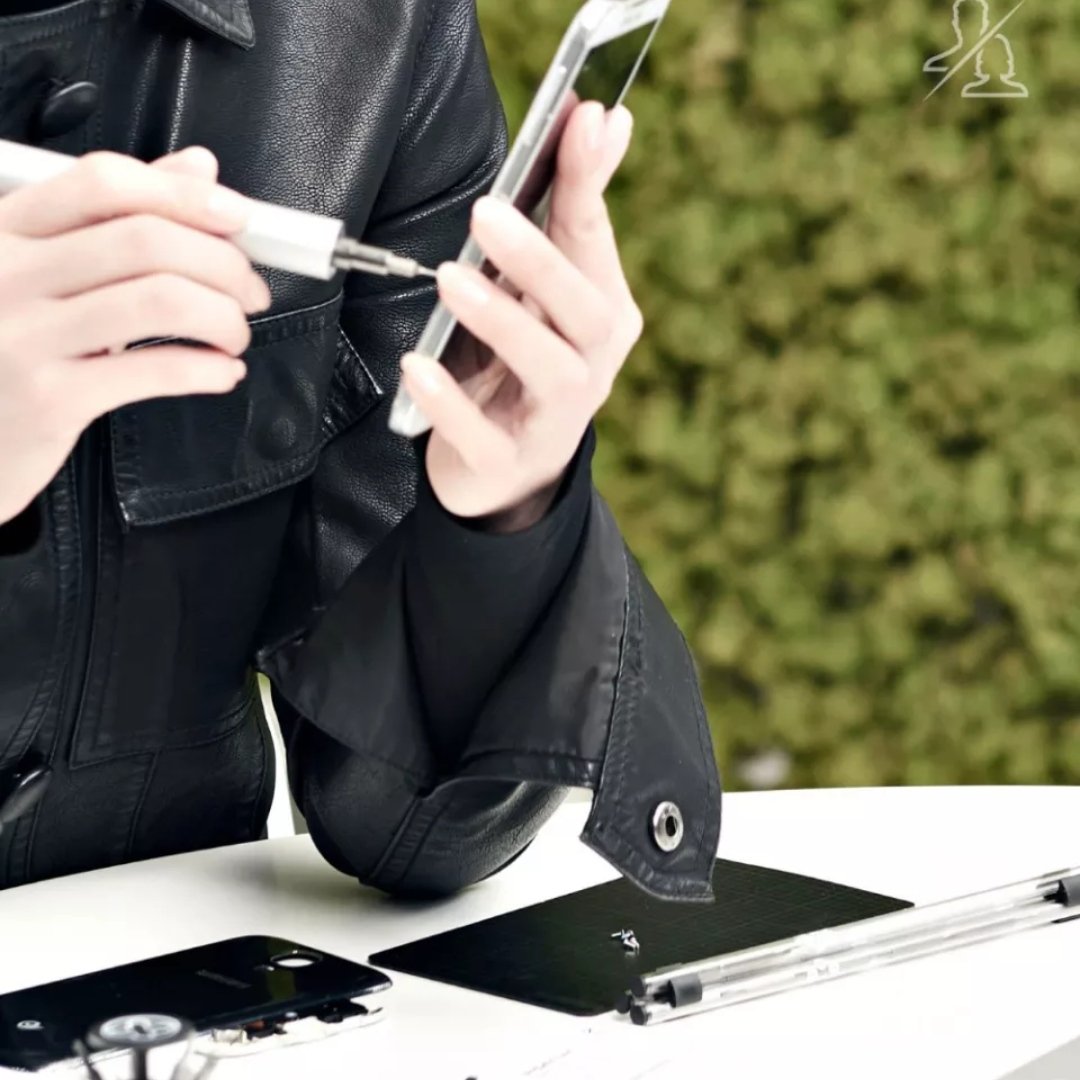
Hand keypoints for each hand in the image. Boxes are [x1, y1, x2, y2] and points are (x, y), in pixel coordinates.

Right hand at [0, 147, 268, 526]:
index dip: (184, 195)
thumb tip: (198, 170)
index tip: (237, 218)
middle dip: (223, 264)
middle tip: (251, 292)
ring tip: (236, 334)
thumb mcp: (43, 272)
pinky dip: (209, 368)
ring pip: (161, 301)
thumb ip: (116, 218)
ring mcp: (22, 337)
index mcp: (5, 229)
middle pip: (145, 241)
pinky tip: (222, 371)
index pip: (103, 183)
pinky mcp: (49, 399)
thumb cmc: (6, 351)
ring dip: (224, 317)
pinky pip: (156, 369)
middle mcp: (6, 273)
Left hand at [399, 102, 643, 531]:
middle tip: (487, 213)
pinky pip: (484, 436)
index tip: (582, 119)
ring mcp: (553, 419)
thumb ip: (563, 216)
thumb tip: (597, 120)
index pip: (595, 242)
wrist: (508, 472)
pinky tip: (418, 368)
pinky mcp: (507, 461)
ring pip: (549, 370)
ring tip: (452, 279)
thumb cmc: (521, 365)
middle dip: (541, 260)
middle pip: (584, 311)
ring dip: (503, 321)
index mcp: (602, 314)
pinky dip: (451, 403)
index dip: (588, 181)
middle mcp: (591, 365)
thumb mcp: (542, 293)